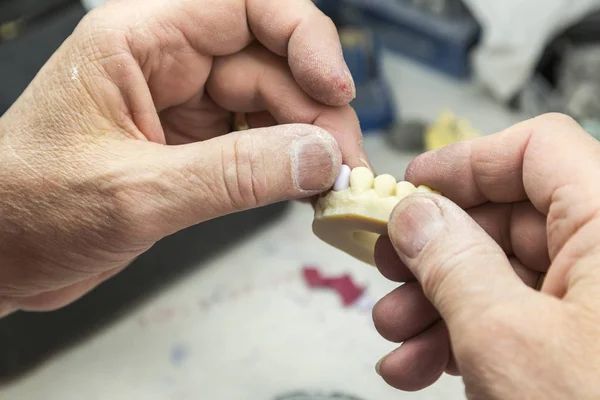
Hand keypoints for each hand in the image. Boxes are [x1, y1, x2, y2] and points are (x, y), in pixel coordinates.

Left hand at [0, 0, 365, 315]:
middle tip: (341, 163)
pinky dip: (284, 164)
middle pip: (270, 62)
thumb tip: (316, 157)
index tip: (335, 90)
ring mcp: (182, 106)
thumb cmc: (26, 210)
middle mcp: (166, 64)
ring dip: (306, 140)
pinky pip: (255, 140)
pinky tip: (299, 187)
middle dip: (314, 110)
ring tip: (326, 182)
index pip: (245, 6)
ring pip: (270, 104)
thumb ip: (233, 175)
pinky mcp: (191, 146)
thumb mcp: (135, 193)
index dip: (303, 38)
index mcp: (139, 41)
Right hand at [372, 113, 599, 398]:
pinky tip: (421, 366)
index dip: (466, 162)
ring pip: (502, 275)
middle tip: (386, 265)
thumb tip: (414, 214)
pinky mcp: (584, 344)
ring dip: (437, 303)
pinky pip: (515, 318)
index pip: (536, 151)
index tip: (410, 187)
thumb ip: (452, 262)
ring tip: (395, 336)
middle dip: (435, 248)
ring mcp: (598, 304)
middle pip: (507, 218)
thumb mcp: (507, 338)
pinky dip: (463, 337)